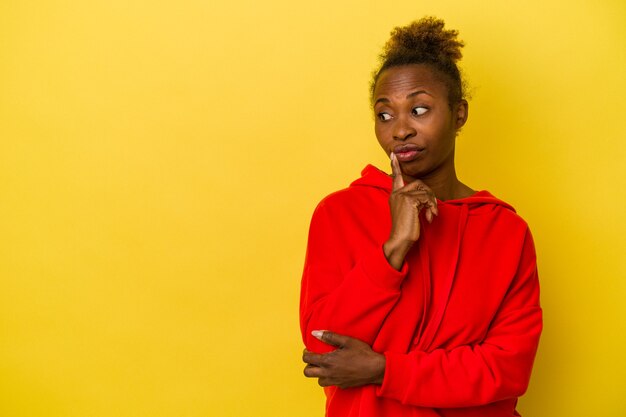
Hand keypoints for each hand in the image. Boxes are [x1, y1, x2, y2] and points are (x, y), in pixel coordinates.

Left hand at [302, 331, 385, 388]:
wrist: (376, 369)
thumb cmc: (362, 353)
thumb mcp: (347, 341)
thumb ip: (329, 336)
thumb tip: (315, 333)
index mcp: (327, 361)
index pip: (307, 359)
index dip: (306, 353)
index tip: (310, 349)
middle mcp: (328, 373)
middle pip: (307, 373)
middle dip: (308, 365)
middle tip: (315, 358)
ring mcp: (335, 381)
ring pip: (318, 380)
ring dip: (318, 373)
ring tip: (325, 365)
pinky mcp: (341, 385)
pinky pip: (329, 383)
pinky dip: (329, 378)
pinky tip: (336, 370)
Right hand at [383, 153, 437, 269]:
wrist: (400, 240)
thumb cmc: (406, 230)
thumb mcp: (408, 212)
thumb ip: (413, 201)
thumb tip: (426, 196)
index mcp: (395, 195)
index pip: (396, 177)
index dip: (395, 165)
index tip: (394, 154)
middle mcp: (397, 193)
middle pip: (419, 183)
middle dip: (429, 195)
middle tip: (432, 209)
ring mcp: (402, 196)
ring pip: (425, 191)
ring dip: (432, 204)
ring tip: (431, 215)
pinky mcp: (409, 200)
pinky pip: (427, 198)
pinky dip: (432, 208)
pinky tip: (429, 218)